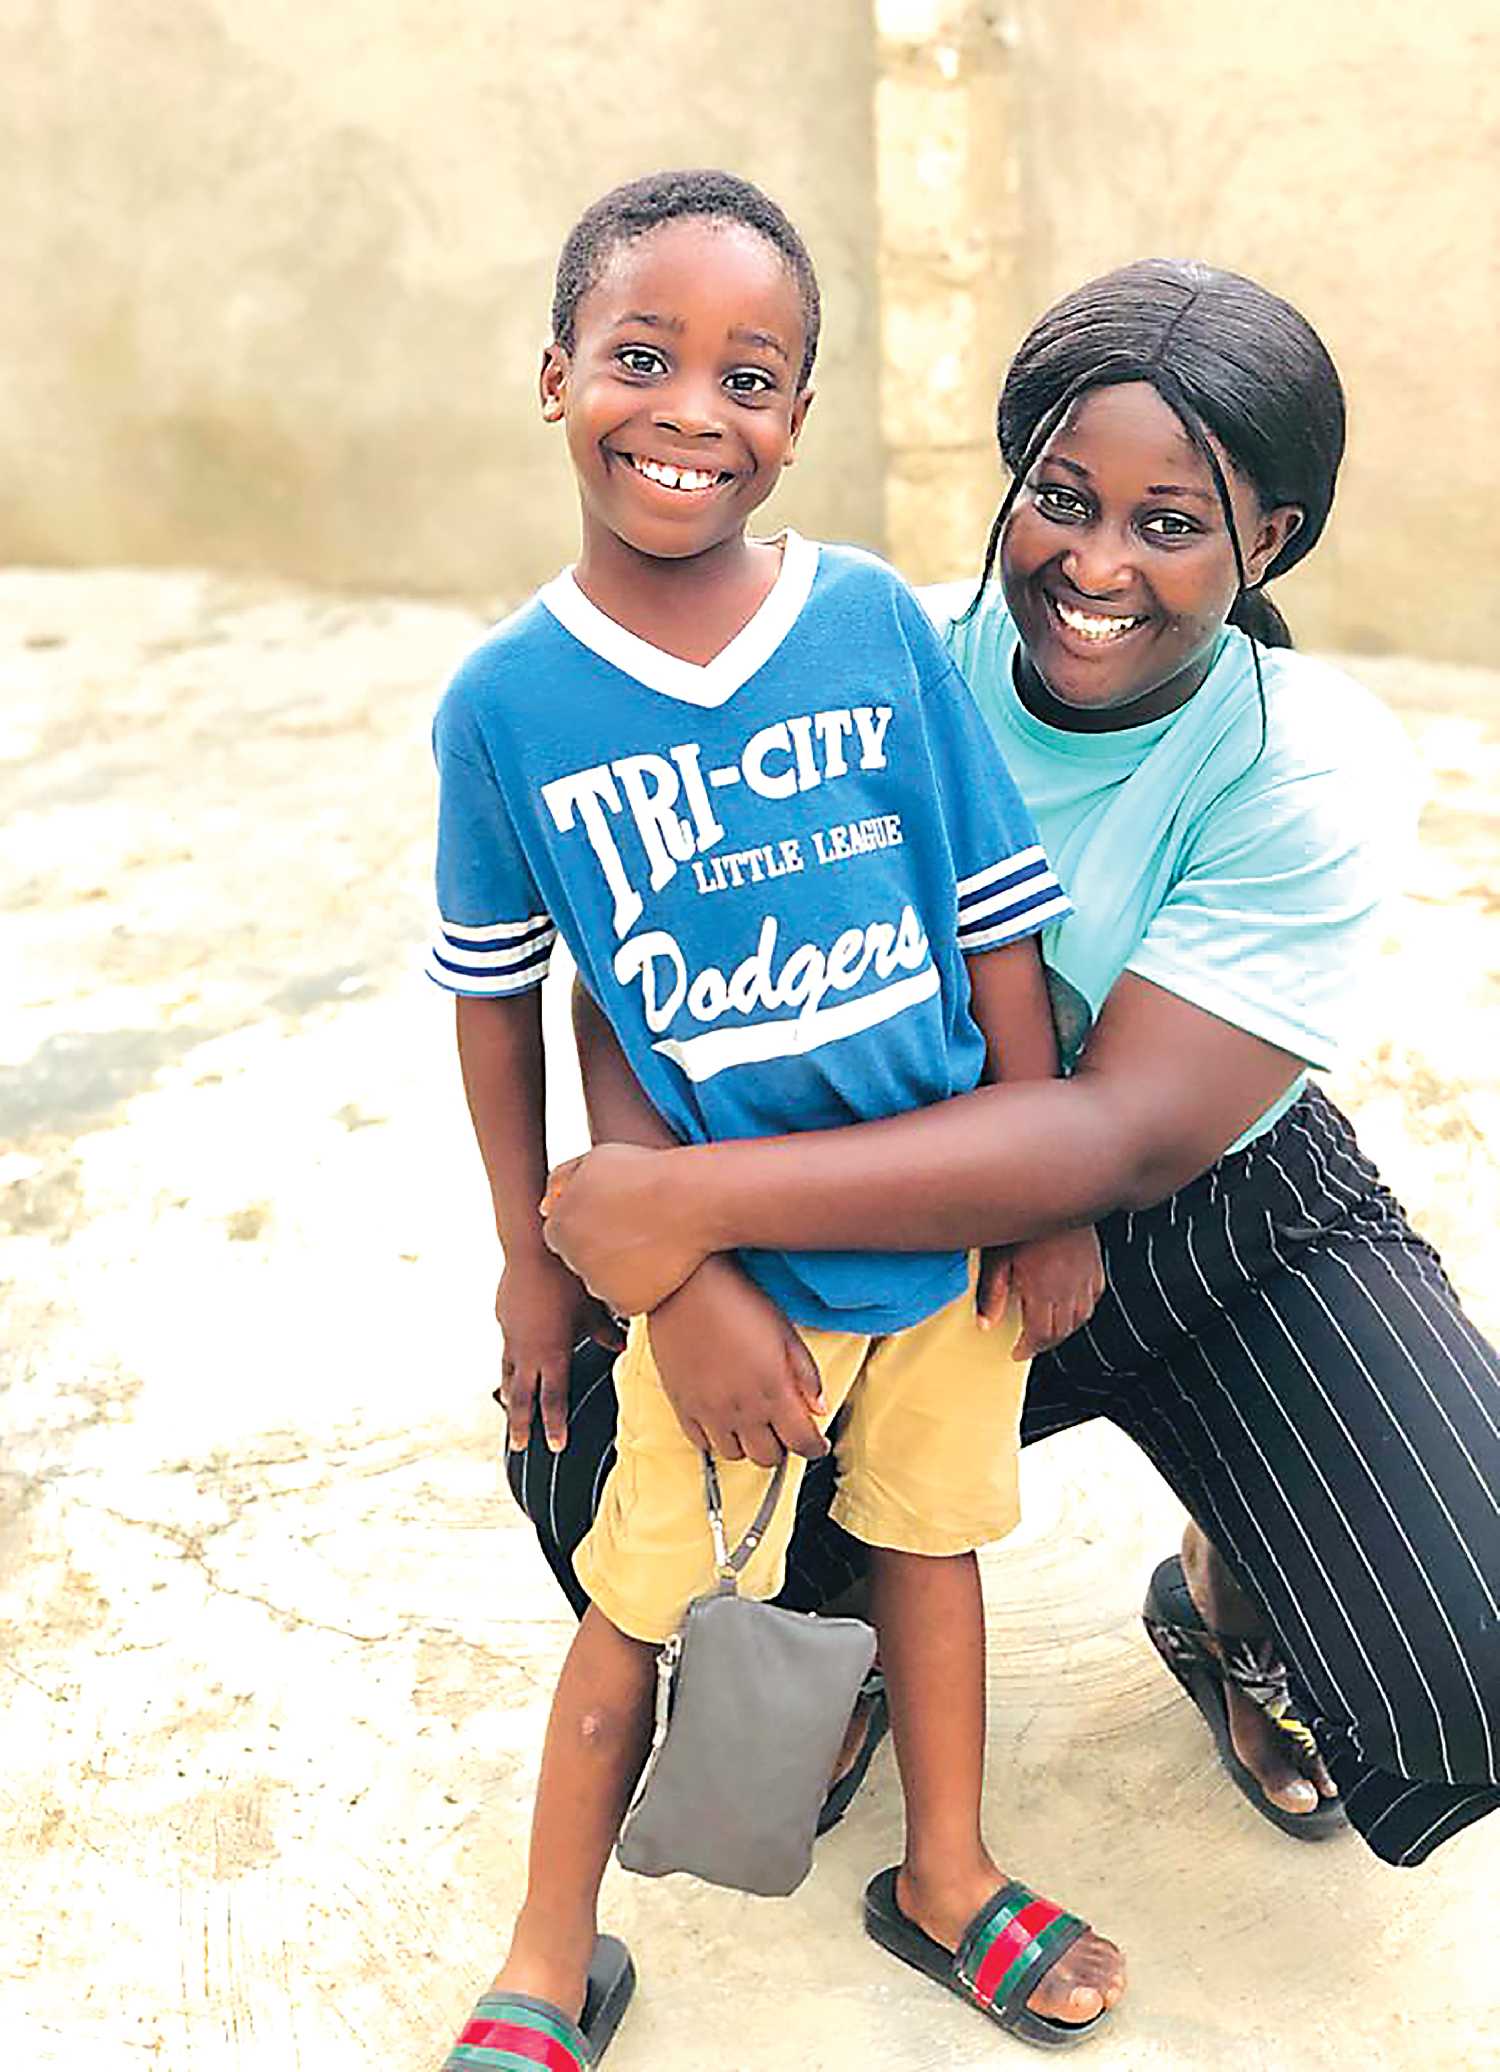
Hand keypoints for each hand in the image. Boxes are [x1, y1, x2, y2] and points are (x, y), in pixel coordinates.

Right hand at [494, 1246, 623, 1454]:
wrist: (529, 1249)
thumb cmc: (567, 1278)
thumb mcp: (591, 1308)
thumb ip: (606, 1332)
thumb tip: (622, 1348)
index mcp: (552, 1353)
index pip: (553, 1399)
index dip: (554, 1425)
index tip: (555, 1446)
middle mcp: (528, 1351)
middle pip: (521, 1397)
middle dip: (520, 1424)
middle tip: (520, 1446)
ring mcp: (511, 1335)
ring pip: (508, 1372)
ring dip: (510, 1393)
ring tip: (509, 1408)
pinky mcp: (504, 1318)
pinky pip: (508, 1344)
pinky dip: (512, 1357)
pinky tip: (517, 1355)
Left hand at [540, 1142, 709, 1315]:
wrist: (691, 1198)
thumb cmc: (647, 1172)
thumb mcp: (596, 1160)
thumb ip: (562, 1181)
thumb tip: (544, 1206)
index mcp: (558, 1225)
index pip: (564, 1234)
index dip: (592, 1222)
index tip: (618, 1214)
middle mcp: (571, 1258)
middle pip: (582, 1259)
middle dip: (604, 1247)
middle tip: (638, 1227)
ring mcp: (597, 1284)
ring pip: (603, 1282)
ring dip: (621, 1269)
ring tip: (652, 1241)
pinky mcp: (624, 1303)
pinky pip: (627, 1301)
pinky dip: (641, 1288)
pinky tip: (659, 1262)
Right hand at [647, 1254, 828, 1466]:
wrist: (687, 1286)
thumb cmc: (736, 1300)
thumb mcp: (785, 1331)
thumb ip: (806, 1374)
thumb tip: (818, 1405)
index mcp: (774, 1390)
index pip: (802, 1443)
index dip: (814, 1447)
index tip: (816, 1442)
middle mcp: (742, 1408)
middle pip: (769, 1457)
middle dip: (782, 1446)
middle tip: (784, 1428)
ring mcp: (709, 1411)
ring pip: (735, 1456)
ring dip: (749, 1444)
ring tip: (752, 1423)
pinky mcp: (683, 1406)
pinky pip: (701, 1443)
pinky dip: (715, 1439)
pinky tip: (723, 1419)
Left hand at [977, 1226, 1104, 1359]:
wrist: (1055, 1187)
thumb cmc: (1021, 1218)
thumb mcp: (996, 1256)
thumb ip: (992, 1293)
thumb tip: (985, 1323)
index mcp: (1043, 1288)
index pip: (1040, 1333)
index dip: (1028, 1348)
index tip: (1017, 1352)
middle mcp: (1068, 1286)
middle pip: (1062, 1330)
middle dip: (1045, 1343)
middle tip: (1030, 1345)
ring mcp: (1084, 1274)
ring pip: (1081, 1316)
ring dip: (1065, 1329)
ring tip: (1048, 1331)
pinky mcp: (1094, 1262)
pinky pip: (1094, 1295)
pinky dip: (1083, 1308)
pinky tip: (1071, 1305)